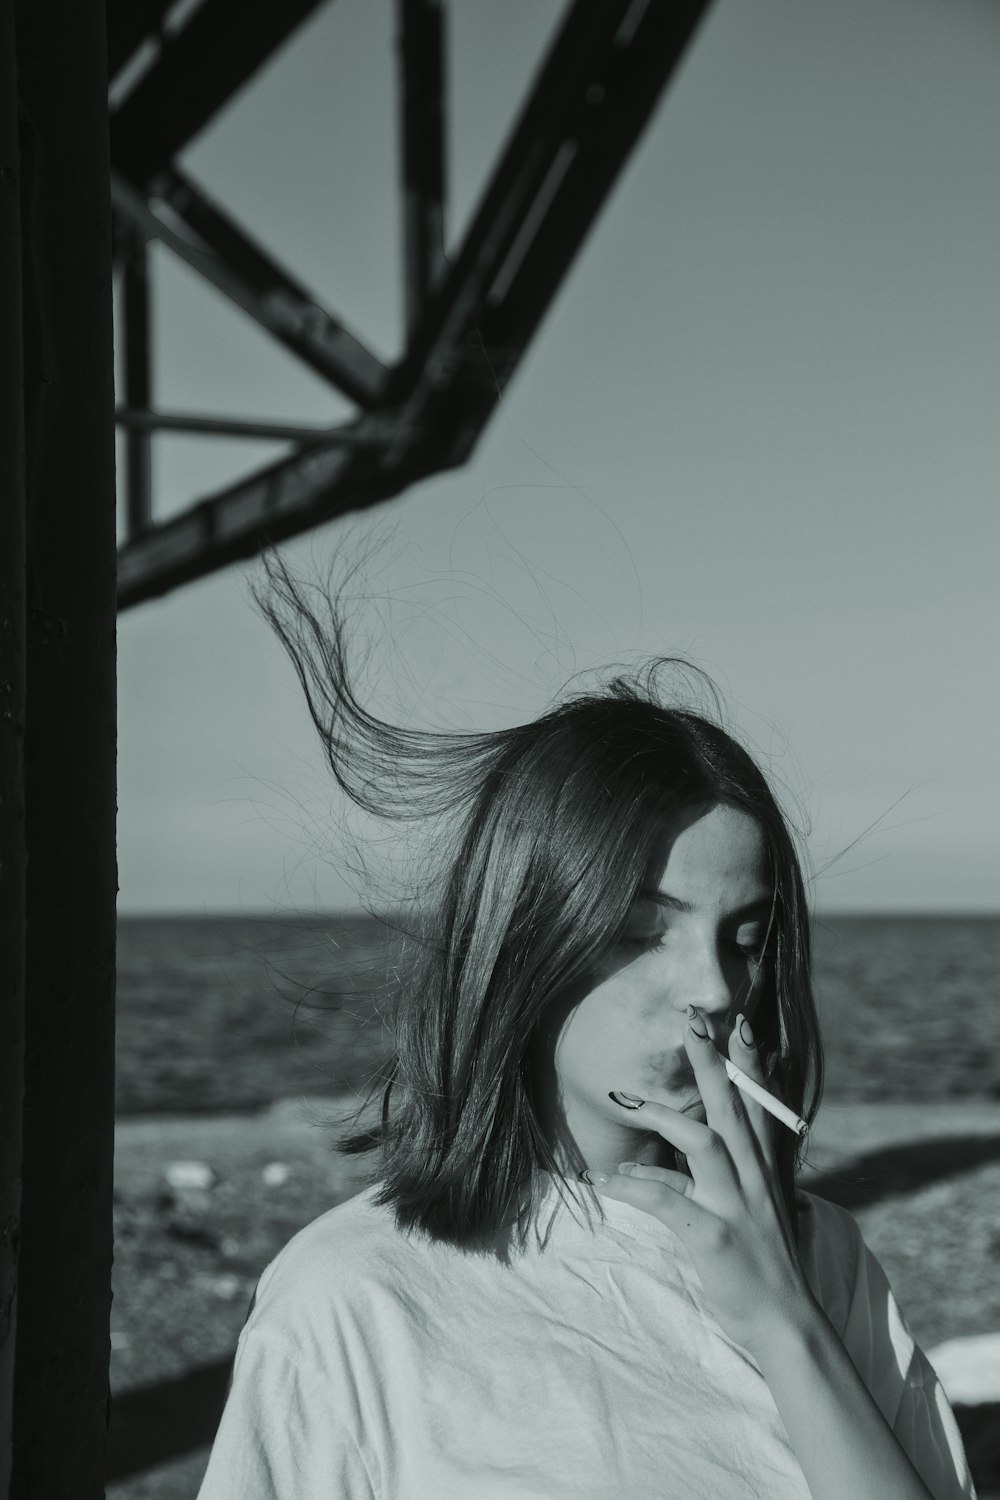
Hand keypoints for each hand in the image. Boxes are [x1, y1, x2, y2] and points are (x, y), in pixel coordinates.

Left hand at [590, 1006, 815, 1356]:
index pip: (762, 1103)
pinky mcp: (712, 1235)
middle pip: (734, 1107)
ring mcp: (735, 1205)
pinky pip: (666, 1200)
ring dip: (664, 1115)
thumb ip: (741, 1170)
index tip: (738, 1021)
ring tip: (627, 1098)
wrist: (787, 1322)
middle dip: (712, 1063)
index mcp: (767, 1169)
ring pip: (703, 1142)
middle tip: (692, 1021)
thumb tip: (702, 1142)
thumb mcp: (763, 1205)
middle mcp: (755, 1178)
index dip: (751, 1061)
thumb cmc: (767, 1261)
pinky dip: (633, 1187)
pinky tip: (604, 1182)